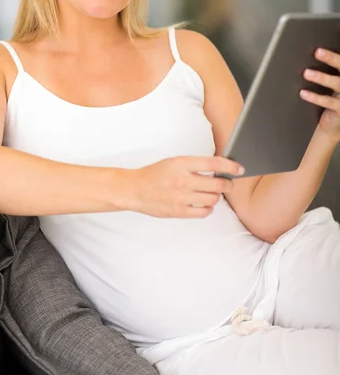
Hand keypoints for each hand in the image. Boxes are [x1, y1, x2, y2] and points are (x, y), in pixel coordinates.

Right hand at [128, 156, 244, 218]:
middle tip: (228, 184)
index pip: (214, 163)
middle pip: (218, 184)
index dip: (231, 166)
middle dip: (227, 184)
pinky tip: (204, 204)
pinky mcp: (179, 211)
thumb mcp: (174, 162)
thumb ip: (194, 165)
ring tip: (211, 193)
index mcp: (182, 163)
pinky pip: (203, 212)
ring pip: (213, 199)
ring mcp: (182, 197)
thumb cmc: (154, 174)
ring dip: (216, 196)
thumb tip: (219, 168)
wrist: (135, 189)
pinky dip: (208, 209)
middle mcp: (183, 180)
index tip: (239, 169)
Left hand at [300, 48, 339, 142]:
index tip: (322, 47)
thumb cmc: (332, 97)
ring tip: (306, 73)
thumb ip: (328, 68)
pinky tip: (303, 93)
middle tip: (317, 52)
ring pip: (338, 84)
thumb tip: (311, 53)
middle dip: (332, 58)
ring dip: (322, 77)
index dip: (335, 55)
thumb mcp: (331, 83)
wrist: (334, 123)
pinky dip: (315, 97)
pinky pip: (328, 102)